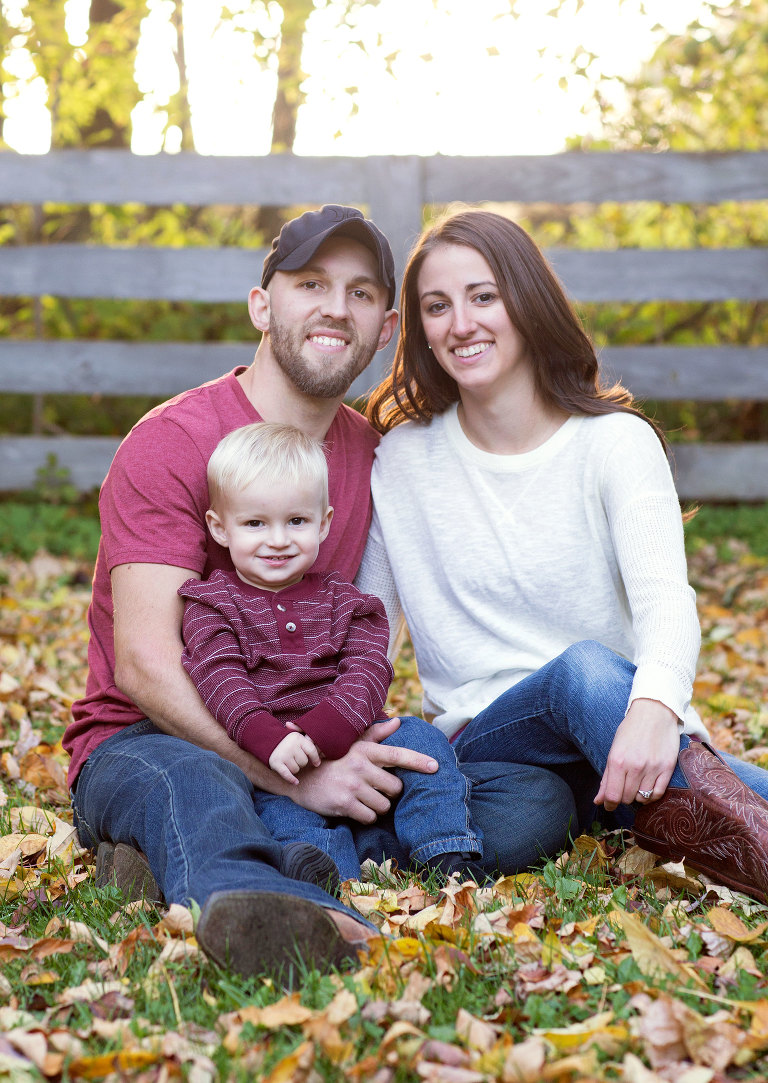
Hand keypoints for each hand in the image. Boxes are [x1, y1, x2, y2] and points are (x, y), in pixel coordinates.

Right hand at [269, 731, 321, 784]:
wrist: (266, 741)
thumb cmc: (287, 741)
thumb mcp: (298, 736)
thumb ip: (310, 740)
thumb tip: (323, 752)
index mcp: (298, 737)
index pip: (312, 751)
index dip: (315, 758)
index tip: (317, 763)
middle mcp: (290, 745)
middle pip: (304, 762)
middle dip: (300, 762)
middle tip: (293, 756)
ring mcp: (283, 754)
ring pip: (296, 770)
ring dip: (293, 768)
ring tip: (287, 761)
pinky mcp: (276, 763)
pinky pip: (287, 774)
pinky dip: (291, 779)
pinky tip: (296, 782)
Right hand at [291, 717, 438, 822]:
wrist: (302, 778)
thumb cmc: (332, 761)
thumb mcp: (351, 745)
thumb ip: (375, 735)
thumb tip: (397, 722)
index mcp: (364, 751)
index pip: (396, 755)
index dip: (418, 761)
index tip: (435, 767)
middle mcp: (360, 767)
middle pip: (395, 788)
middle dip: (390, 793)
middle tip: (376, 789)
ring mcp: (352, 786)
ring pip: (384, 805)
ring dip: (378, 806)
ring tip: (364, 799)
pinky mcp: (344, 804)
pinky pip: (370, 817)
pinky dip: (367, 816)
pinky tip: (356, 808)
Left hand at [594, 698, 679, 811]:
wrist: (654, 713)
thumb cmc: (631, 730)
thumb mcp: (614, 750)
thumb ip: (607, 777)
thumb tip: (598, 801)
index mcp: (618, 761)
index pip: (612, 796)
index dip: (609, 803)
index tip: (609, 804)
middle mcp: (635, 766)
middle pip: (626, 798)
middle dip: (622, 796)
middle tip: (623, 787)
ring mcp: (653, 768)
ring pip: (642, 798)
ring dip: (637, 795)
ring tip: (636, 784)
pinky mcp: (667, 768)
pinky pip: (658, 793)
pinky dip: (651, 795)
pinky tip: (647, 786)